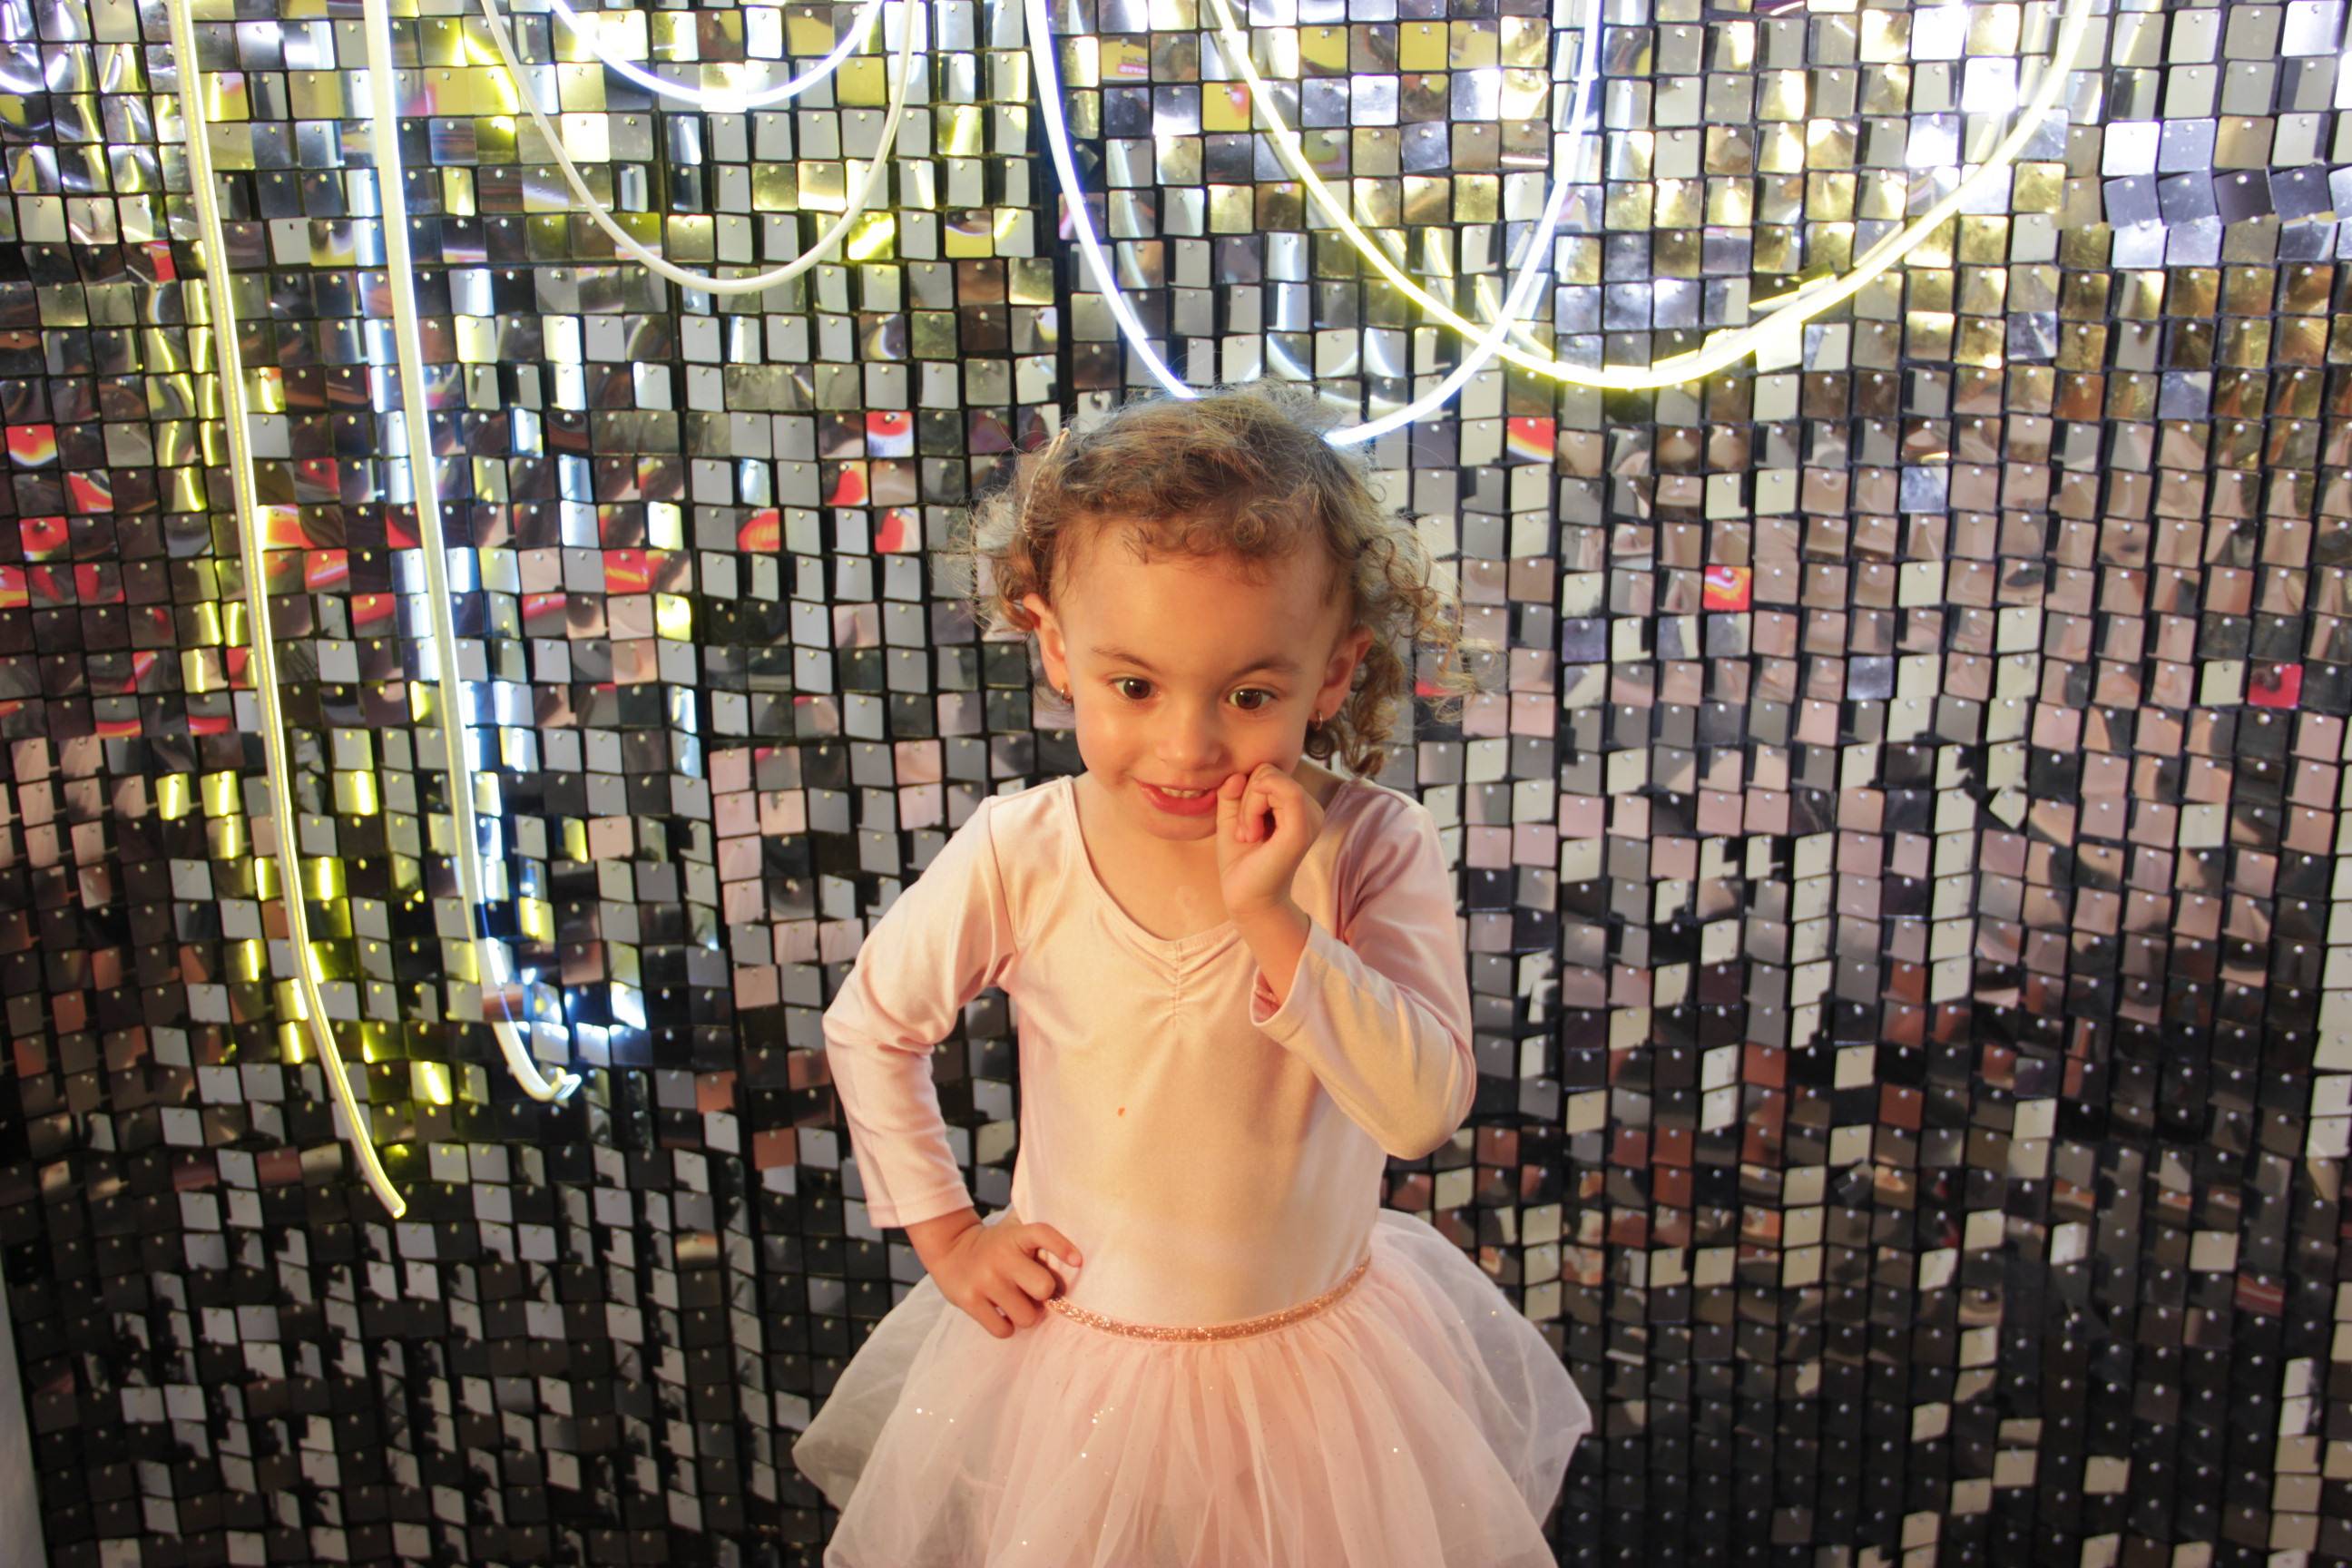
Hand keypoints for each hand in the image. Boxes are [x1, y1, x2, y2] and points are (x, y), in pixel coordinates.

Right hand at [928, 1216, 1083, 1339]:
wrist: (949, 1249)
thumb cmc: (996, 1245)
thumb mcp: (1014, 1230)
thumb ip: (1039, 1234)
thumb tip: (1076, 1249)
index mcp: (1015, 1236)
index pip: (1043, 1234)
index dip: (1062, 1247)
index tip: (1077, 1261)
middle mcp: (1001, 1257)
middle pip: (1044, 1288)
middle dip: (1044, 1294)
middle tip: (1034, 1291)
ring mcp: (984, 1280)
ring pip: (1027, 1316)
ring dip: (1026, 1314)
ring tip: (1017, 1303)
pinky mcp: (969, 1301)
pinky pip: (1004, 1330)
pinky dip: (1007, 1327)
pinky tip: (1002, 1313)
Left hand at [1214, 763, 1322, 919]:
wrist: (1246, 899)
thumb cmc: (1241, 862)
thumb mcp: (1231, 818)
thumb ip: (1233, 793)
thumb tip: (1238, 775)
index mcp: (1298, 806)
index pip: (1268, 771)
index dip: (1246, 790)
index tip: (1241, 823)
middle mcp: (1311, 809)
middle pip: (1268, 771)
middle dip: (1247, 797)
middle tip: (1246, 832)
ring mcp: (1310, 817)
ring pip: (1271, 778)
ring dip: (1248, 806)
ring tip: (1249, 835)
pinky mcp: (1303, 827)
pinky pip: (1283, 790)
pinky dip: (1253, 808)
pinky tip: (1252, 833)